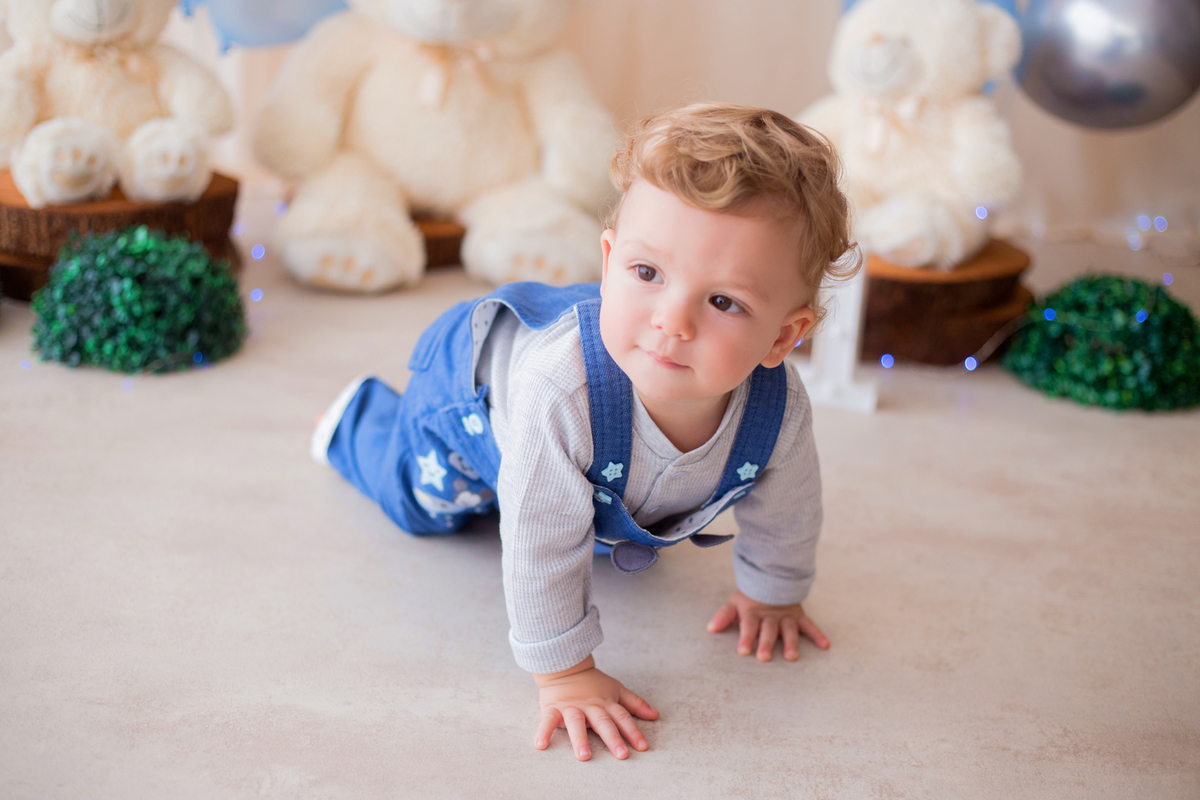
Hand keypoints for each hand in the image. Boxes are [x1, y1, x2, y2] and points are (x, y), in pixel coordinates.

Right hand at [533, 656, 658, 760]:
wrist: (565, 665)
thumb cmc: (592, 682)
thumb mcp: (616, 689)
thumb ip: (635, 703)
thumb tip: (656, 715)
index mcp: (606, 703)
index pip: (622, 718)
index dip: (633, 731)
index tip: (643, 747)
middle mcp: (590, 706)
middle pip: (603, 722)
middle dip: (613, 738)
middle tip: (621, 755)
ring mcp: (571, 707)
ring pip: (577, 723)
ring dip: (580, 739)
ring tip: (584, 756)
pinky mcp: (553, 708)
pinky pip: (548, 720)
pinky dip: (543, 731)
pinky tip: (540, 744)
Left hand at [707, 590, 829, 661]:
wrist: (772, 580)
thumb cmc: (751, 598)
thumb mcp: (734, 603)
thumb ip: (723, 616)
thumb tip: (710, 629)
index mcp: (754, 614)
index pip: (749, 626)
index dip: (745, 637)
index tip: (742, 650)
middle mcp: (770, 616)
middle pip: (768, 630)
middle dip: (765, 643)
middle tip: (763, 658)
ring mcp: (786, 617)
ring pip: (789, 630)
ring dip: (790, 643)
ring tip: (791, 657)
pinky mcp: (799, 617)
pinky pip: (810, 625)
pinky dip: (818, 634)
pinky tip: (825, 645)